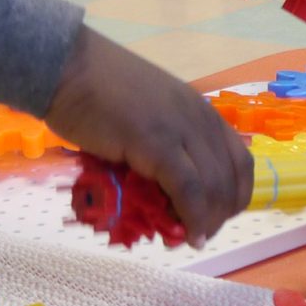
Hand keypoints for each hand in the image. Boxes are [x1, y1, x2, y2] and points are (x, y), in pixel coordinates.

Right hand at [42, 27, 252, 242]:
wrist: (65, 66)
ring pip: (214, 187)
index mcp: (200, 111)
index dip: (234, 196)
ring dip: (207, 221)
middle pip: (231, 179)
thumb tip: (161, 188)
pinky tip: (185, 235)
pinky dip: (192, 217)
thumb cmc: (95, 90)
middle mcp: (200, 118)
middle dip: (220, 215)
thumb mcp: (146, 114)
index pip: (239, 161)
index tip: (214, 218)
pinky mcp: (157, 143)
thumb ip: (161, 143)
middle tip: (198, 235)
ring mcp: (180, 128)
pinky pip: (188, 189)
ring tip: (190, 239)